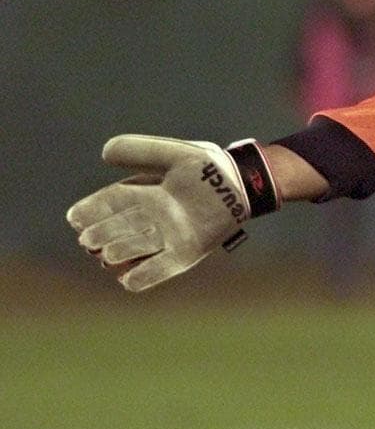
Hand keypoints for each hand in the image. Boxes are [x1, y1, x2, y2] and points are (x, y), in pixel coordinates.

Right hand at [66, 135, 279, 291]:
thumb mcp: (176, 153)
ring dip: (118, 253)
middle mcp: (150, 218)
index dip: (89, 211)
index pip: (108, 203)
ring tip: (109, 254)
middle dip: (99, 236)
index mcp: (143, 192)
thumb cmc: (209, 166)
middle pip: (116, 229)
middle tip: (91, 240)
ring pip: (132, 250)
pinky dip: (143, 276)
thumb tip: (104, 153)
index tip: (75, 217)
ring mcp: (167, 236)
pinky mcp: (186, 252)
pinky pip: (159, 270)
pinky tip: (128, 278)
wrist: (245, 184)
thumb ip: (142, 150)